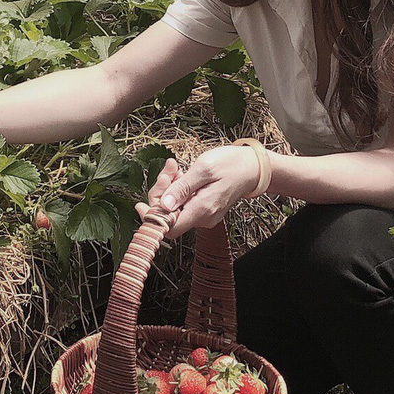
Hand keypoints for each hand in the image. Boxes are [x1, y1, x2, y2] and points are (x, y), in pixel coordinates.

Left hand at [142, 145, 261, 237]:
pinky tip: (181, 174)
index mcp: (202, 210)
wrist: (254, 167)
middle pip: (168, 216)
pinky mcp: (203, 208)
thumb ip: (182, 188)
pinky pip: (183, 203)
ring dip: (169, 187)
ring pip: (174, 208)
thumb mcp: (204, 169)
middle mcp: (202, 218)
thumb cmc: (232, 164)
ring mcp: (203, 214)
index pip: (168, 228)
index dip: (151, 219)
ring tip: (175, 167)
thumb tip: (163, 206)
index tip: (140, 204)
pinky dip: (178, 189)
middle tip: (168, 171)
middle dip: (161, 193)